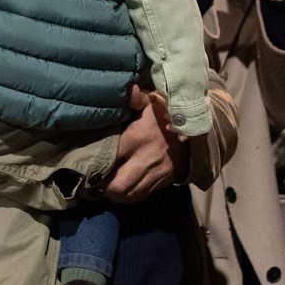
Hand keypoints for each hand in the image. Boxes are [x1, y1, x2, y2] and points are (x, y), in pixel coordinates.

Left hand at [104, 87, 189, 202]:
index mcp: (137, 137)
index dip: (94, 165)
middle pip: (117, 186)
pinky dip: (129, 196)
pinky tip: (123, 188)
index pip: (109, 157)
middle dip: (102, 187)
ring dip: (115, 194)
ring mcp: (155, 173)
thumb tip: (128, 89)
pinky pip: (141, 196)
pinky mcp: (162, 182)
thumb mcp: (154, 101)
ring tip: (106, 185)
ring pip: (128, 195)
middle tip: (94, 180)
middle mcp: (145, 159)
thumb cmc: (169, 114)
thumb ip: (137, 98)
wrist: (198, 131)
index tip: (86, 164)